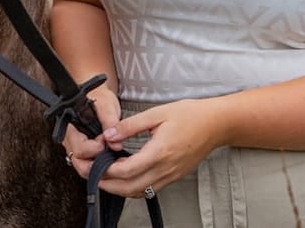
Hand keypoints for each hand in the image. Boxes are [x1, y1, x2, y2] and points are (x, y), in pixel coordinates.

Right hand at [62, 85, 121, 179]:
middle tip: (108, 149)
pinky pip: (87, 165)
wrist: (99, 97)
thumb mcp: (107, 105)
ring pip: (82, 167)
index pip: (79, 149)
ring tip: (108, 152)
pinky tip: (107, 157)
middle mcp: (70, 140)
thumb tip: (116, 145)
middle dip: (96, 160)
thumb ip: (111, 122)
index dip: (95, 148)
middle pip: (78, 162)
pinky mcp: (82, 153)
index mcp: (71, 127)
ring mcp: (74, 148)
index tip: (106, 140)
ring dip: (97, 164)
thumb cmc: (100, 99)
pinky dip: (98, 165)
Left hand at [96, 98, 221, 197]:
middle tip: (88, 175)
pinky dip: (132, 187)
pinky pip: (149, 189)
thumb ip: (131, 125)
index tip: (91, 163)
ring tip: (101, 176)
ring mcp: (170, 176)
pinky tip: (124, 176)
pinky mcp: (174, 177)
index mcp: (159, 153)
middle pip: (128, 188)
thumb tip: (109, 134)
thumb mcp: (158, 113)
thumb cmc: (190, 115)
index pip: (125, 170)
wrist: (216, 124)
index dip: (105, 170)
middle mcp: (164, 170)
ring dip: (117, 188)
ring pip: (138, 192)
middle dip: (105, 184)